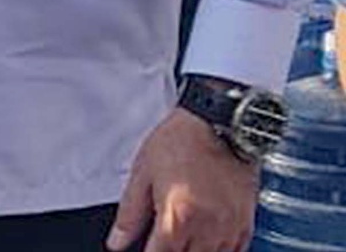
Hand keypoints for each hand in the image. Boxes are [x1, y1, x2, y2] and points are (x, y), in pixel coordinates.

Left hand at [106, 108, 259, 251]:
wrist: (218, 124)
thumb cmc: (180, 142)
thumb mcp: (142, 174)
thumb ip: (130, 214)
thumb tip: (117, 242)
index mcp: (177, 218)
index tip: (145, 246)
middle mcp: (206, 230)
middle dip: (170, 250)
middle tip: (161, 238)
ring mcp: (229, 229)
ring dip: (193, 251)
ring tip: (182, 236)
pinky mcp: (246, 224)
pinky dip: (217, 250)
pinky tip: (204, 240)